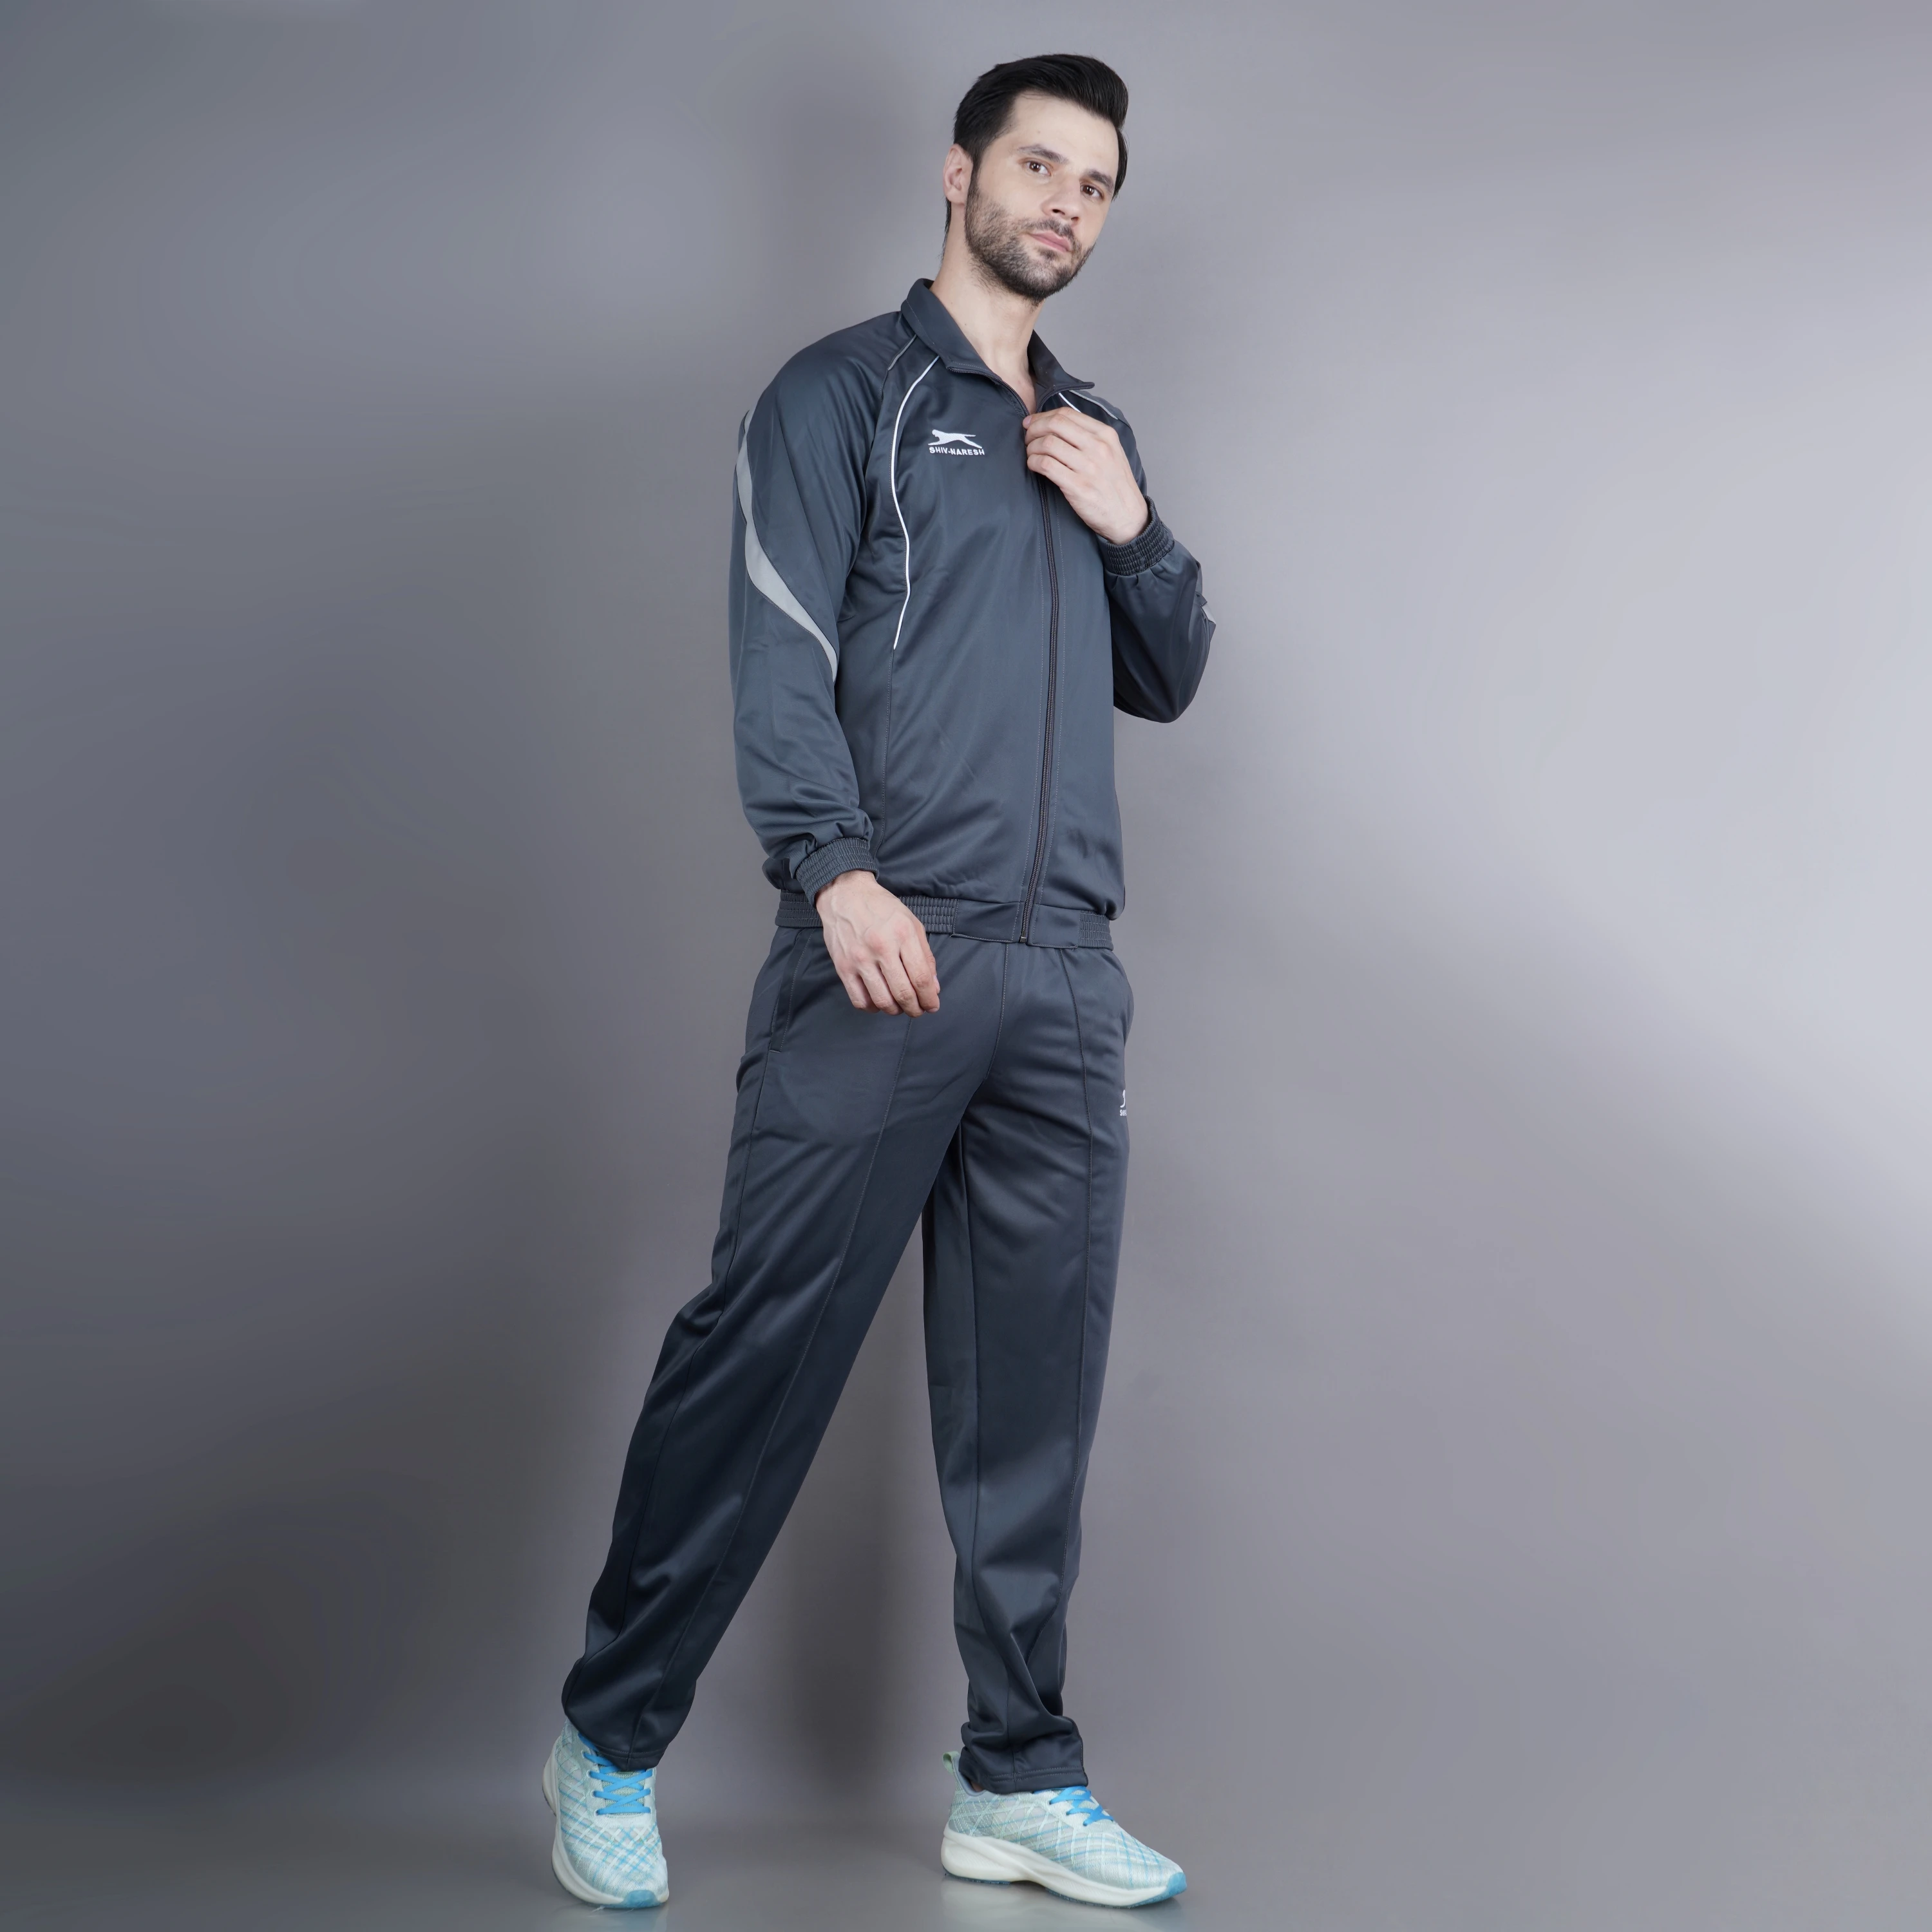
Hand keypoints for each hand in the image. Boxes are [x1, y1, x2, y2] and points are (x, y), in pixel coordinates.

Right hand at [815, 870, 940, 1015]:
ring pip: (882, 1001)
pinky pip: (859, 1000)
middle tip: (918, 1010)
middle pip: (903, 993)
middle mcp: (881, 947)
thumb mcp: (911, 923)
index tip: (932, 1006)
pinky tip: (878, 1002)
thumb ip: (925, 956)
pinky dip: (872, 1008)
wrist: (845, 895)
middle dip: (915, 1009)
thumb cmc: (881, 908)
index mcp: (903, 934)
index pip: (921, 978)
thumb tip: (933, 987)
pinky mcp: (843, 967)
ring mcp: (860, 959)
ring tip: (899, 1007)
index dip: (930, 998)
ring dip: (895, 1011)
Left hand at [1022, 407, 1148, 545]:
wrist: (1127, 516)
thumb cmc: (1115, 485)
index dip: (1043, 416)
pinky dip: (1033, 462)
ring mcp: (1088, 467)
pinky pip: (1046, 465)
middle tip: (1027, 438)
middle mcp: (1098, 447)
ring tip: (1031, 454)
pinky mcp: (1078, 486)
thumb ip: (1090, 436)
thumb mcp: (1112, 452)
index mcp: (1105, 435)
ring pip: (1047, 444)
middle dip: (1034, 429)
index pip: (1067, 414)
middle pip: (1055, 425)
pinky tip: (1033, 466)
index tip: (1032, 424)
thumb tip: (1057, 425)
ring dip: (1032, 447)